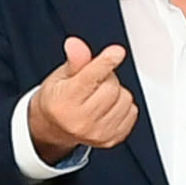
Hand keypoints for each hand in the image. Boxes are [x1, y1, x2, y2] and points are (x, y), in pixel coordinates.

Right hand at [26, 37, 138, 158]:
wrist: (53, 128)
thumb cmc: (57, 99)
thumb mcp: (60, 76)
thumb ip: (74, 61)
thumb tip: (76, 45)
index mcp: (64, 102)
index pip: (90, 79)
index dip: (105, 62)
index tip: (117, 52)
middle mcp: (80, 121)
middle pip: (111, 86)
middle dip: (106, 77)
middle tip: (94, 82)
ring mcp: (97, 133)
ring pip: (125, 99)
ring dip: (117, 92)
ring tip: (99, 95)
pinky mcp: (111, 140)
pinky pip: (132, 112)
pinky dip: (124, 106)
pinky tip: (108, 107)